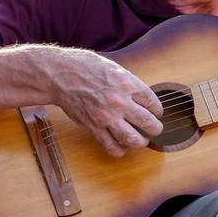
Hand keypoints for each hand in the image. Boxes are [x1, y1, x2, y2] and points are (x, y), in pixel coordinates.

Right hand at [49, 49, 163, 156]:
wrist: (59, 75)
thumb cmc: (85, 67)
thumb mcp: (114, 68)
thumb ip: (130, 83)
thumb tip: (143, 97)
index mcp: (127, 84)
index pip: (153, 103)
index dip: (158, 110)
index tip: (156, 112)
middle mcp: (119, 102)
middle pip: (148, 123)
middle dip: (156, 129)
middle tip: (155, 129)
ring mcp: (106, 117)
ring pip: (132, 139)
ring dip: (141, 142)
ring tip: (141, 140)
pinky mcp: (93, 127)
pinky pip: (110, 145)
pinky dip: (119, 150)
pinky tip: (122, 147)